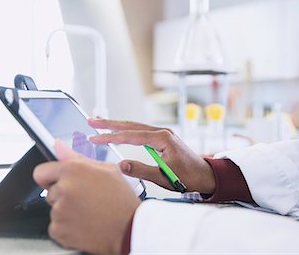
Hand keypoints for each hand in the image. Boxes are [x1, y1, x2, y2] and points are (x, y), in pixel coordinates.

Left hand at [33, 140, 139, 253]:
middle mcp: (63, 189)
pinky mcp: (59, 230)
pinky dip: (66, 227)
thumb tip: (58, 146)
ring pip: (54, 209)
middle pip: (50, 191)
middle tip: (85, 199)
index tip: (58, 182)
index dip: (50, 177)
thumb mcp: (106, 170)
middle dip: (63, 195)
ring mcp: (59, 211)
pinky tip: (84, 224)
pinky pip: (56, 226)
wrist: (130, 229)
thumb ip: (76, 157)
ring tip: (88, 212)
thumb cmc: (122, 200)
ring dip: (66, 211)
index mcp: (73, 170)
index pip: (41, 172)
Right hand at [88, 118, 215, 193]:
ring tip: (100, 122)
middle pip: (131, 125)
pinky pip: (141, 130)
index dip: (110, 137)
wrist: (206, 175)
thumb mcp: (164, 177)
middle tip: (91, 120)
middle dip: (109, 123)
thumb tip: (121, 165)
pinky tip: (119, 130)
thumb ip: (142, 170)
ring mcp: (163, 134)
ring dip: (117, 124)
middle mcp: (162, 132)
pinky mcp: (163, 138)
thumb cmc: (189, 177)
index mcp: (163, 138)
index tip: (94, 138)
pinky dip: (127, 129)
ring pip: (135, 126)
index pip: (130, 136)